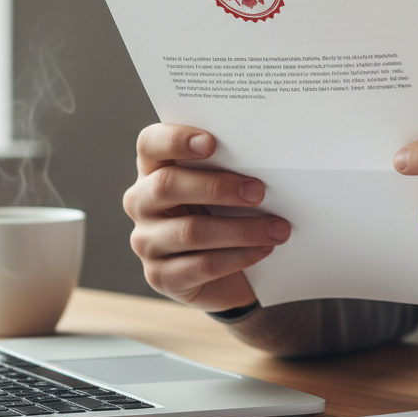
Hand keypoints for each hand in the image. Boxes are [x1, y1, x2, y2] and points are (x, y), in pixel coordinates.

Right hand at [123, 123, 290, 310]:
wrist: (223, 272)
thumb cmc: (222, 212)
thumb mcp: (220, 186)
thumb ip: (226, 167)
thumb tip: (263, 160)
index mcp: (152, 168)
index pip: (150, 144)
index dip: (175, 139)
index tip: (211, 142)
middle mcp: (140, 202)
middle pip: (166, 186)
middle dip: (217, 187)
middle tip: (258, 191)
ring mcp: (146, 241)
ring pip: (191, 231)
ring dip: (241, 229)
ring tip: (276, 228)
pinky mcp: (160, 276)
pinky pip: (201, 265)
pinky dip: (238, 256)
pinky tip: (263, 249)